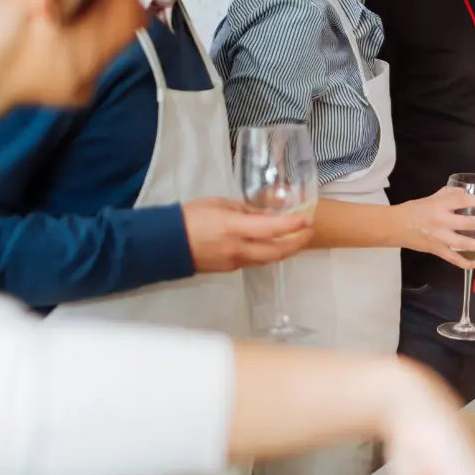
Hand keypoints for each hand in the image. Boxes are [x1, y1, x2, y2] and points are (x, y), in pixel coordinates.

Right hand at [183, 197, 313, 272]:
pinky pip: (255, 261)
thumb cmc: (190, 218)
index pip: (272, 228)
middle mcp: (237, 249)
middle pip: (277, 251)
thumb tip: (267, 214)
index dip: (293, 225)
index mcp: (233, 228)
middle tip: (310, 231)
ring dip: (286, 249)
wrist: (165, 244)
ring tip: (297, 238)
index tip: (307, 218)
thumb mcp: (220, 204)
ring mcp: (234, 262)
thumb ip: (246, 210)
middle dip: (298, 243)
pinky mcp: (230, 269)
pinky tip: (273, 244)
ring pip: (268, 259)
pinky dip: (268, 252)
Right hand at [397, 188, 474, 269]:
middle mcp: (441, 221)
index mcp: (439, 205)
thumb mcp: (432, 197)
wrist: (396, 226)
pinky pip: (454, 259)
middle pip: (468, 223)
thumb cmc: (414, 210)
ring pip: (464, 244)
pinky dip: (466, 263)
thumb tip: (466, 192)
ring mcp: (440, 238)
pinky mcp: (437, 250)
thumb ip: (450, 194)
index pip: (463, 201)